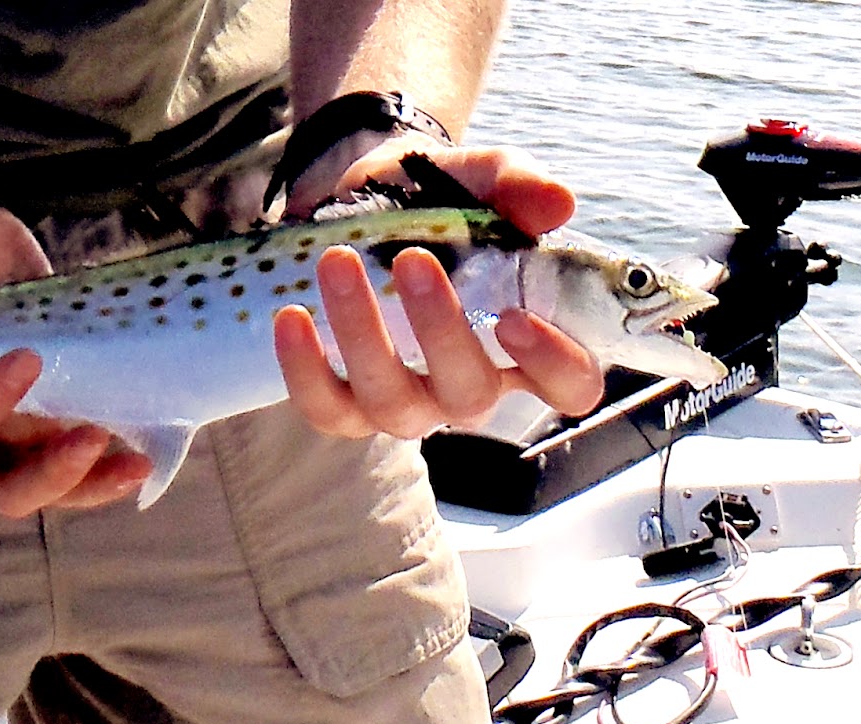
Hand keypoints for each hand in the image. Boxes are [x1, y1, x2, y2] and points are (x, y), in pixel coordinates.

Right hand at [0, 182, 150, 515]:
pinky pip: (79, 456)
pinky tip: (149, 447)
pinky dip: (111, 459)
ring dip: (92, 482)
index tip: (29, 357)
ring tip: (136, 463)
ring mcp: (9, 426)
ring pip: (48, 484)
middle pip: (1, 487)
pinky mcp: (50, 411)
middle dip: (51, 474)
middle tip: (94, 436)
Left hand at [274, 138, 604, 438]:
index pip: (569, 384)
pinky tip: (291, 316)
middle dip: (441, 331)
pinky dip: (305, 368)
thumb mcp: (477, 178)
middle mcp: (467, 387)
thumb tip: (557, 203)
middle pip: (470, 396)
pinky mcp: (344, 406)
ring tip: (337, 263)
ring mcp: (405, 404)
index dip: (553, 366)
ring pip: (392, 403)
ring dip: (363, 335)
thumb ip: (518, 184)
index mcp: (521, 343)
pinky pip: (326, 408)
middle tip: (413, 260)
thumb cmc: (437, 202)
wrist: (358, 200)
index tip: (515, 317)